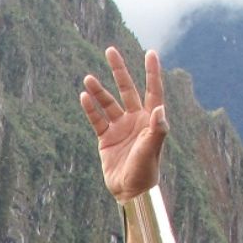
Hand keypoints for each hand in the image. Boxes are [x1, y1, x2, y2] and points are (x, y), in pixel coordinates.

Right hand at [79, 46, 168, 201]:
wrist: (130, 192)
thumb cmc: (145, 172)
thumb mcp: (152, 150)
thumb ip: (157, 130)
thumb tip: (159, 109)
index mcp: (150, 120)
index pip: (152, 90)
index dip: (152, 72)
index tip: (150, 52)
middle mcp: (135, 120)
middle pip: (127, 89)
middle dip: (119, 70)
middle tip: (110, 50)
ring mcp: (120, 128)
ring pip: (108, 103)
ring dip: (98, 91)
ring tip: (87, 79)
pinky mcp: (106, 139)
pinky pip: (96, 119)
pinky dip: (90, 109)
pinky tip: (83, 97)